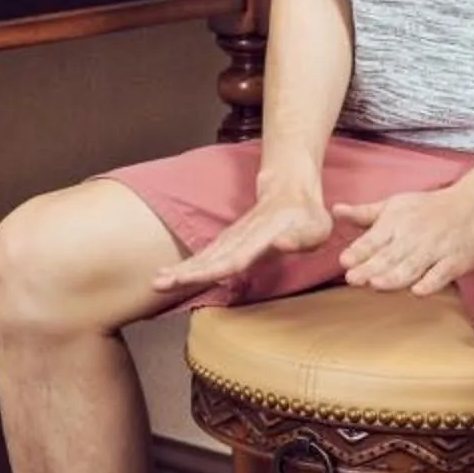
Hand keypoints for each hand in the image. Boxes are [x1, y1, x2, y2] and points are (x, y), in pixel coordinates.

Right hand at [152, 177, 332, 295]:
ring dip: (181, 269)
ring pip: (204, 256)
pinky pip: (206, 256)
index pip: (235, 256)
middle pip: (211, 257)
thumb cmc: (307, 216)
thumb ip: (299, 238)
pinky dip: (188, 266)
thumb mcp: (316, 228)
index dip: (213, 268)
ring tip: (157, 282)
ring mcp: (233, 238)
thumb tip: (282, 245)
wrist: (290, 189)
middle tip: (159, 283)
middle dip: (186, 271)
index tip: (192, 277)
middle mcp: (242, 237)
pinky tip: (170, 277)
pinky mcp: (228, 242)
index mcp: (262, 236)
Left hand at [333, 179, 473, 295]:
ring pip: (412, 266)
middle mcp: (413, 236)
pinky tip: (418, 291)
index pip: (373, 240)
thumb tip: (335, 211)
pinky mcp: (456, 261)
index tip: (344, 261)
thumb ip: (365, 213)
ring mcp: (436, 249)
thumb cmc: (431, 207)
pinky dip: (431, 282)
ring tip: (377, 284)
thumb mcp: (395, 204)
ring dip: (395, 276)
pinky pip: (442, 273)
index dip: (359, 252)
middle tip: (353, 279)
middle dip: (370, 268)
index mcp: (396, 222)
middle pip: (389, 256)